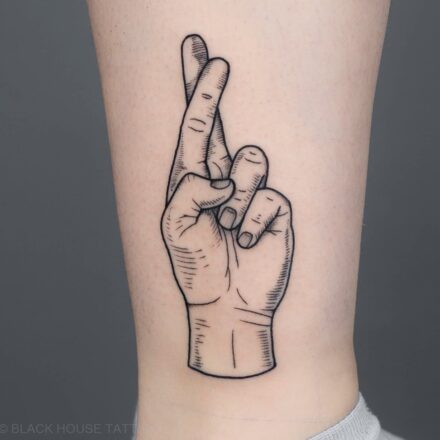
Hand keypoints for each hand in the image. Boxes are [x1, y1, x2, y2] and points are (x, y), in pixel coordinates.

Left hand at [161, 35, 293, 377]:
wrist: (227, 303)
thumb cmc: (196, 267)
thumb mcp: (174, 228)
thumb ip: (189, 193)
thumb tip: (223, 177)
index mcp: (193, 180)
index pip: (196, 127)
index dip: (200, 91)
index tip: (203, 54)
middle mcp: (223, 178)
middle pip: (222, 124)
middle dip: (215, 89)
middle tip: (215, 57)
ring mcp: (251, 191)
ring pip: (251, 162)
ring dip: (236, 200)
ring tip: (228, 229)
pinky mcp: (276, 207)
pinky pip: (269, 197)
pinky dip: (253, 223)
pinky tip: (246, 243)